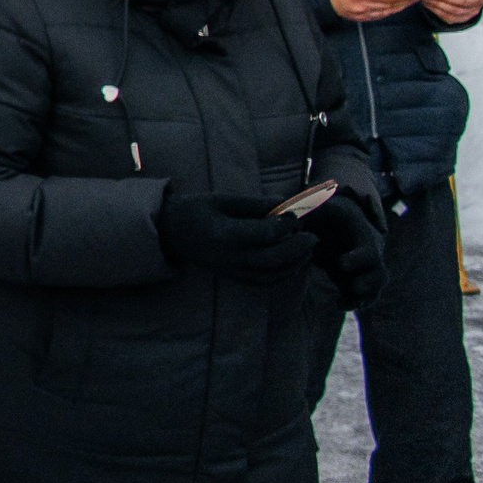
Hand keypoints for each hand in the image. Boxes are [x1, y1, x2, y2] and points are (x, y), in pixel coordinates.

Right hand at [156, 191, 316, 280]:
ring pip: (272, 275)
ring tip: (307, 249)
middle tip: (312, 236)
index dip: (286, 224)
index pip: (265, 234)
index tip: (295, 213)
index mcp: (224, 233)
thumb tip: (288, 204)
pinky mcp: (234, 277)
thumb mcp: (223, 199)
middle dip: (298, 248)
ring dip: (295, 264)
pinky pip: (264, 282)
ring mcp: (231, 270)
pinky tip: (293, 262)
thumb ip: (256, 204)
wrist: (170, 233)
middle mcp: (229, 257)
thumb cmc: (195, 210)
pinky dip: (283, 275)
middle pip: (273, 259)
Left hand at [304, 193, 387, 308]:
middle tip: (352, 287)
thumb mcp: (318, 208)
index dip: (358, 259)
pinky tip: (338, 304)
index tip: (341, 264)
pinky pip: (367, 296)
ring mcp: (366, 268)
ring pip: (376, 286)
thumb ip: (308, 211)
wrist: (331, 223)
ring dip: (363, 296)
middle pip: (379, 272)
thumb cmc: (324, 213)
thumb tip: (293, 218)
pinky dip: (356, 302)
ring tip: (341, 302)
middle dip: (367, 282)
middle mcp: (370, 252)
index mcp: (362, 234)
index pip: (369, 250)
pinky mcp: (358, 279)